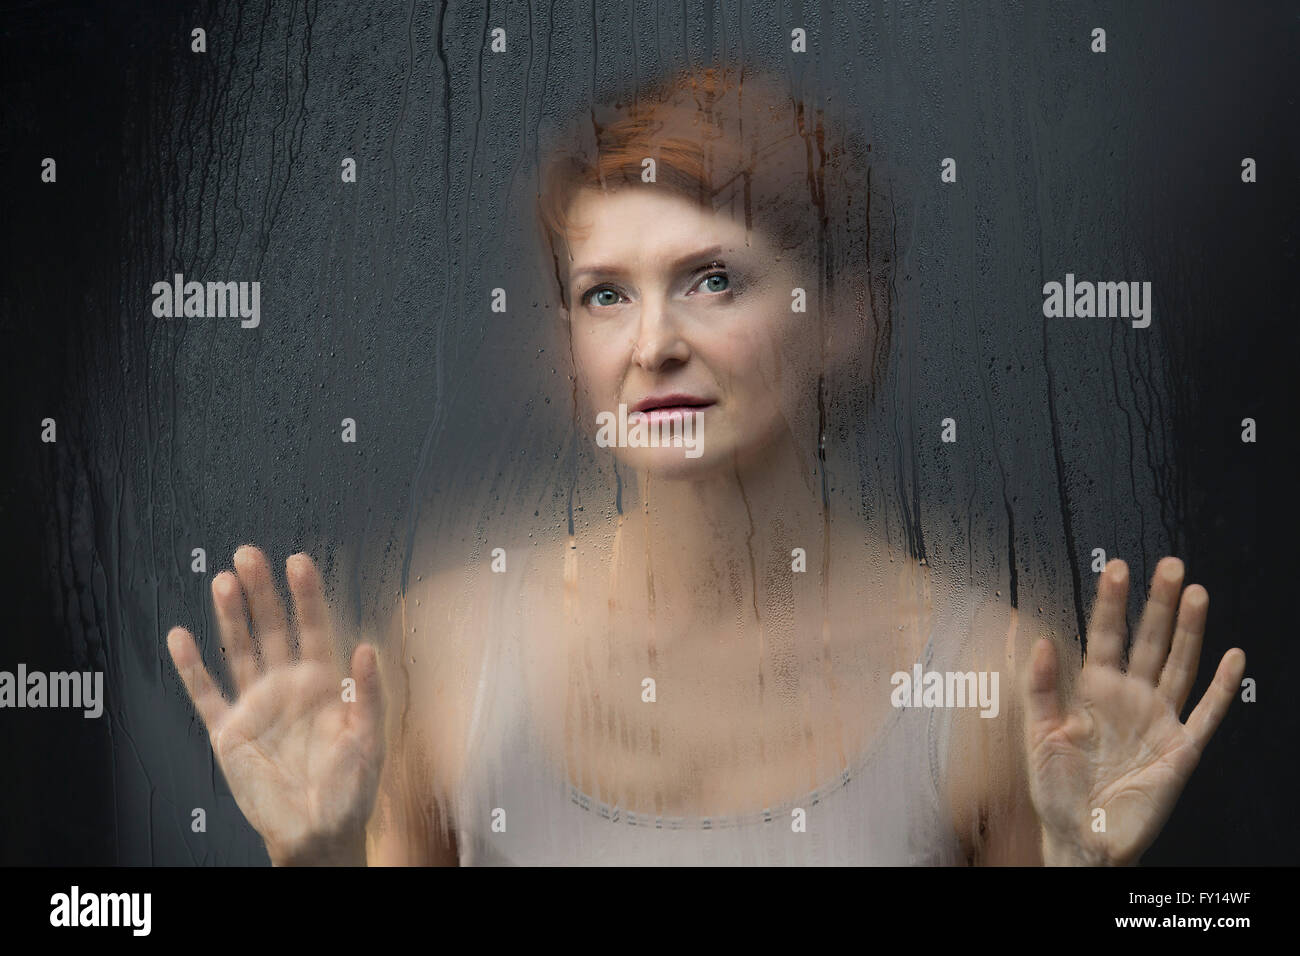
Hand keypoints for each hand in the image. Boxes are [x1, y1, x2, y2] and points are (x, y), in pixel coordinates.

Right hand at [167, 545, 385, 865]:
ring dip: (230, 617)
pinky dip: (192, 668)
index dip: (307, 596)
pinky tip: (181, 638)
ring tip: (222, 581)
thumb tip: (368, 647)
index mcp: (325, 684)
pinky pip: (206, 695)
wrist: (319, 833)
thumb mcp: (369, 738)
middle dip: (262, 592)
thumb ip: (368, 692)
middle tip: (250, 556)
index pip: (315, 628)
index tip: (299, 562)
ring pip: (239, 651)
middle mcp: (288, 687)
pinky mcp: (229, 732)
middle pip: (271, 629)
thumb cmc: (351, 789)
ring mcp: (256, 706)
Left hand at [1024, 557, 1244, 865]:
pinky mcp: (1181, 751)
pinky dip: (1222, 688)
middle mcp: (1130, 699)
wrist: (1080, 839)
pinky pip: (1206, 714)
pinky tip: (1234, 658)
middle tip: (1170, 566)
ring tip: (1196, 593)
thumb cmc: (1055, 790)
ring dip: (1189, 631)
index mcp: (1093, 692)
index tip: (1118, 569)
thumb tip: (1044, 642)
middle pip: (1148, 641)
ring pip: (1178, 666)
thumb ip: (1040, 688)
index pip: (1106, 637)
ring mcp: (1158, 721)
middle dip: (1158, 603)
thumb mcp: (1037, 736)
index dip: (1112, 603)